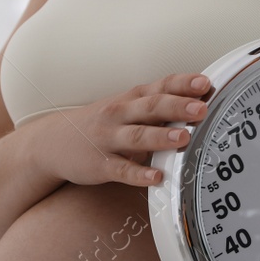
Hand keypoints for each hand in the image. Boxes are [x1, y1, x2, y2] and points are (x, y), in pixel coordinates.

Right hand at [28, 72, 209, 187]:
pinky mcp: (100, 164)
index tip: (205, 83)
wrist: (54, 142)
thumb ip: (159, 106)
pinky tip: (155, 177)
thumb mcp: (128, 108)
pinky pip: (121, 170)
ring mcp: (109, 139)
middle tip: (201, 109)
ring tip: (183, 138)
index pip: (160, 86)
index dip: (183, 84)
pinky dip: (139, 174)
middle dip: (177, 107)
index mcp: (131, 99)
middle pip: (151, 107)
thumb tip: (202, 102)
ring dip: (161, 136)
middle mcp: (120, 114)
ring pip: (137, 136)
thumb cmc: (102, 124)